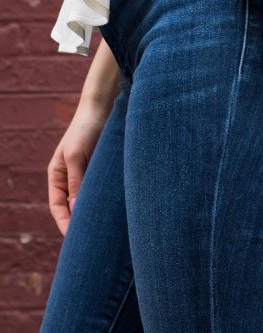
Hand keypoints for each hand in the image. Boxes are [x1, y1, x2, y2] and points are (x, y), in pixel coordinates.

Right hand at [47, 100, 109, 235]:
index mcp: (57, 176)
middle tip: (93, 241)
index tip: (76, 239)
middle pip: (74, 206)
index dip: (65, 224)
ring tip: (108, 230)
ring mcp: (87, 173)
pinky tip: (119, 209)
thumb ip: (76, 182)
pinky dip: (108, 200)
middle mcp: (71, 177)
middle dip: (82, 223)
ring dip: (97, 212)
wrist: (103, 107)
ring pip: (90, 199)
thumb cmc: (85, 129)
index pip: (58, 207)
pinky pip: (103, 189)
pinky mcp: (103, 169)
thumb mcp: (77, 156)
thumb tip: (77, 211)